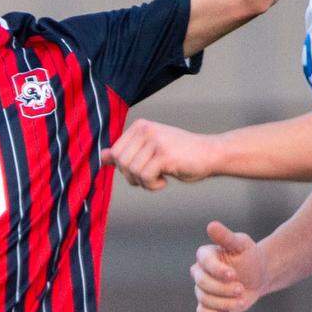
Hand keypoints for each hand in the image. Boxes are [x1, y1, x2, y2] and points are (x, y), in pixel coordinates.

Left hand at [102, 120, 219, 190]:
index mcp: (140, 126)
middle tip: (150, 176)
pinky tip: (165, 180)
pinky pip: (145, 177)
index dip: (126, 169)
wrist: (210, 154)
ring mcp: (155, 141)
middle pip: (121, 163)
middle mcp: (146, 129)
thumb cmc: (180, 154)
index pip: (115, 153)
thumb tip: (102, 156)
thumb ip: (127, 152)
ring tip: (160, 177)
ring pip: (132, 172)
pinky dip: (153, 186)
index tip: (144, 168)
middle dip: (133, 177)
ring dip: (145, 183)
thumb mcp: (150, 150)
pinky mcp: (165, 155)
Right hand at [190, 220, 267, 311]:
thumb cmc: (250, 257)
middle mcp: (200, 272)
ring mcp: (202, 289)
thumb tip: (211, 226)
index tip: (233, 275)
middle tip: (241, 289)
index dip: (217, 270)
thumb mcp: (241, 245)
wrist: (258, 276)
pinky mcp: (207, 304)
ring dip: (225, 302)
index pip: (204, 263)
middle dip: (223, 289)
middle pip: (203, 284)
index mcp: (205, 255)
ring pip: (205, 299)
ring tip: (241, 299)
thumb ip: (226, 237)